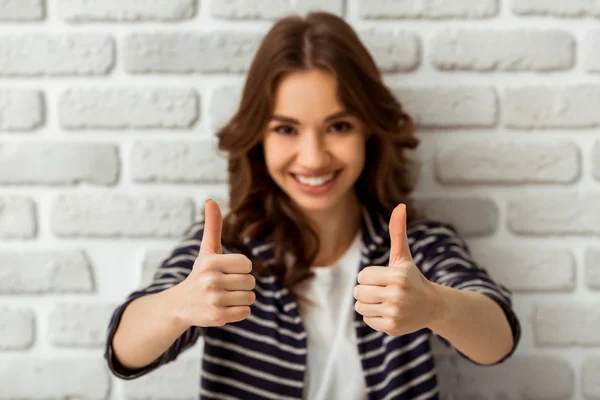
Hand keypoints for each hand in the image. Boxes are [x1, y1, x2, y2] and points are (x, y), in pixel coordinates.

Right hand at [174, 199, 254, 327]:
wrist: (181, 304)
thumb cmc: (201, 273)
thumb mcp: (207, 250)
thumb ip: (212, 226)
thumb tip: (211, 200)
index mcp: (210, 262)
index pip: (247, 264)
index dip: (241, 268)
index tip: (226, 271)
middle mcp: (210, 281)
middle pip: (250, 281)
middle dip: (242, 284)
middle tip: (224, 285)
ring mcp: (213, 300)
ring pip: (250, 297)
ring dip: (241, 298)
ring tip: (224, 296)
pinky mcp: (217, 317)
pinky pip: (246, 312)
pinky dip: (239, 311)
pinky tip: (224, 307)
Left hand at [353, 204, 441, 335]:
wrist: (432, 306)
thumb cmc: (412, 278)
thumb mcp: (404, 256)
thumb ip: (398, 232)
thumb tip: (400, 205)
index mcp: (398, 276)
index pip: (362, 276)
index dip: (371, 276)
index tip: (385, 279)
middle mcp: (397, 295)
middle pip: (358, 292)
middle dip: (367, 290)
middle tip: (384, 291)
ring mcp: (395, 313)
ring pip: (360, 306)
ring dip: (369, 304)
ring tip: (386, 301)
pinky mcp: (392, 327)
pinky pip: (367, 319)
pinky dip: (374, 316)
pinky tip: (389, 312)